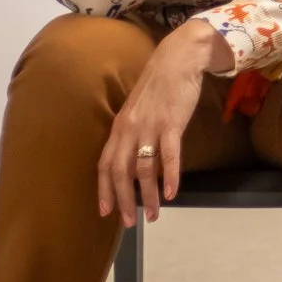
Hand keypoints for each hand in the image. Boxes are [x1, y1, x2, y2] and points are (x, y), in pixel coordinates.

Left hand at [97, 21, 228, 225]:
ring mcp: (149, 127)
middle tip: (131, 222)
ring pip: (144, 169)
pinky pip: (168, 155)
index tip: (107, 213)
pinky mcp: (171, 123)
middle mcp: (129, 130)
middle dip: (124, 201)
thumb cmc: (159, 85)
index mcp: (119, 127)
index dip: (104, 191)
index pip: (105, 165)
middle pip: (121, 172)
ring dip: (148, 195)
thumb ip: (133, 132)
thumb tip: (134, 159)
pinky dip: (170, 176)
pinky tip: (172, 193)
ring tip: (154, 214)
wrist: (177, 59)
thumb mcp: (138, 110)